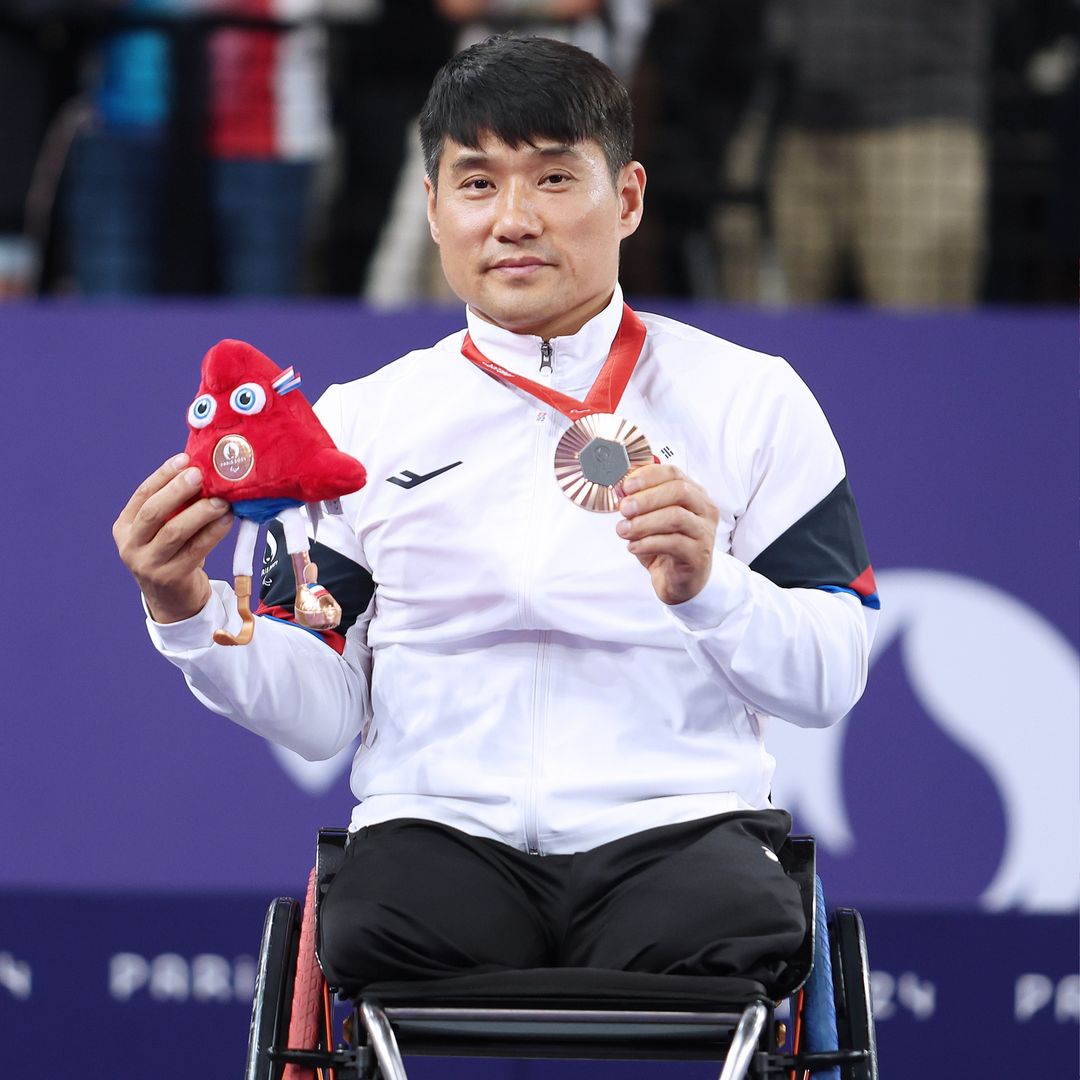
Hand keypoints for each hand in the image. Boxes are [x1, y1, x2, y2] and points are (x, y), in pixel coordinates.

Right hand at [112, 453, 233, 622]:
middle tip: (200, 475)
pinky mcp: (171, 577)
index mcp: (125, 527)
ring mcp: (148, 564)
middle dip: (177, 490)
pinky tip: (227, 520)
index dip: (163, 475)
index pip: (142, 495)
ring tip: (221, 499)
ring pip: (175, 531)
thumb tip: (203, 470)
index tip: (185, 459)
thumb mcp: (163, 530)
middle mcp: (130, 545)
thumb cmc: (172, 554)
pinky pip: (196, 549)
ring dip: (200, 512)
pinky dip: (213, 532)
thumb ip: (174, 506)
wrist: (173, 600)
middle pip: (153, 512)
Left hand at [615, 464, 718, 605]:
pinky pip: (674, 543)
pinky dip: (648, 543)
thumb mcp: (649, 519)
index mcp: (693, 493)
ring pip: (676, 517)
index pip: (674, 473)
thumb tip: (619, 490)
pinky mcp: (698, 555)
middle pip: (679, 491)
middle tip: (624, 509)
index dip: (648, 476)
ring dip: (644, 522)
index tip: (626, 486)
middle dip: (647, 498)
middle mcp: (704, 509)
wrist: (679, 580)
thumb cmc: (665, 546)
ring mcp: (704, 532)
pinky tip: (633, 546)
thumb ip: (637, 503)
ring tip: (623, 530)